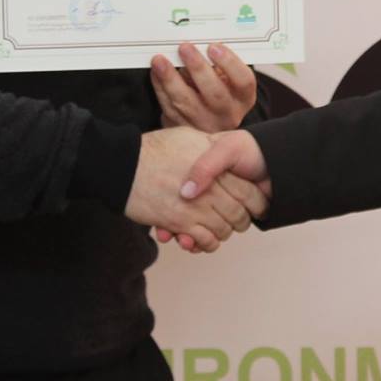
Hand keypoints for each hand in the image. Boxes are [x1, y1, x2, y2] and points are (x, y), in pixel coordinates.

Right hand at [125, 127, 267, 252]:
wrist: (123, 165)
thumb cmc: (154, 149)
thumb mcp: (189, 137)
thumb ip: (210, 145)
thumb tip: (225, 147)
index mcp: (217, 169)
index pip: (251, 193)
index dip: (257, 202)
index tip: (254, 205)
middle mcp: (211, 190)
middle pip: (240, 215)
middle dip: (241, 221)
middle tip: (236, 220)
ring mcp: (196, 208)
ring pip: (223, 231)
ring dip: (223, 233)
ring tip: (217, 228)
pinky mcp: (180, 223)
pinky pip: (204, 241)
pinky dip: (206, 243)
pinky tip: (200, 238)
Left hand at [150, 43, 258, 130]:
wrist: (205, 120)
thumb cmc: (217, 90)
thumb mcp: (226, 78)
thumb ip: (217, 63)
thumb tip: (197, 41)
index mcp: (243, 97)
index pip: (244, 81)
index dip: (230, 63)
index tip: (214, 46)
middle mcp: (228, 114)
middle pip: (215, 93)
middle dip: (198, 68)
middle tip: (184, 48)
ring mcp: (205, 124)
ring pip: (187, 102)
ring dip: (171, 79)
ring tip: (160, 60)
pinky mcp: (183, 129)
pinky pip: (169, 108)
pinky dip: (160, 88)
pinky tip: (156, 73)